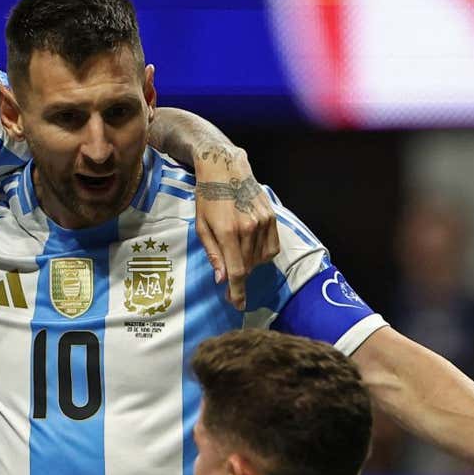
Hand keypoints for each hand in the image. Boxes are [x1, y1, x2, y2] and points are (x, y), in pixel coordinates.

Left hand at [192, 147, 278, 308]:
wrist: (225, 168)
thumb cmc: (207, 198)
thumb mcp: (202, 227)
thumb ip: (213, 254)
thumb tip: (222, 280)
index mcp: (228, 232)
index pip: (237, 271)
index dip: (238, 292)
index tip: (238, 306)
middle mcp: (249, 228)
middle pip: (248, 267)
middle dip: (239, 278)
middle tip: (230, 283)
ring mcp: (263, 222)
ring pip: (261, 259)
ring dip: (250, 264)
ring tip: (238, 254)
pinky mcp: (272, 216)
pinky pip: (272, 247)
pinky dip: (263, 254)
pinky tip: (251, 248)